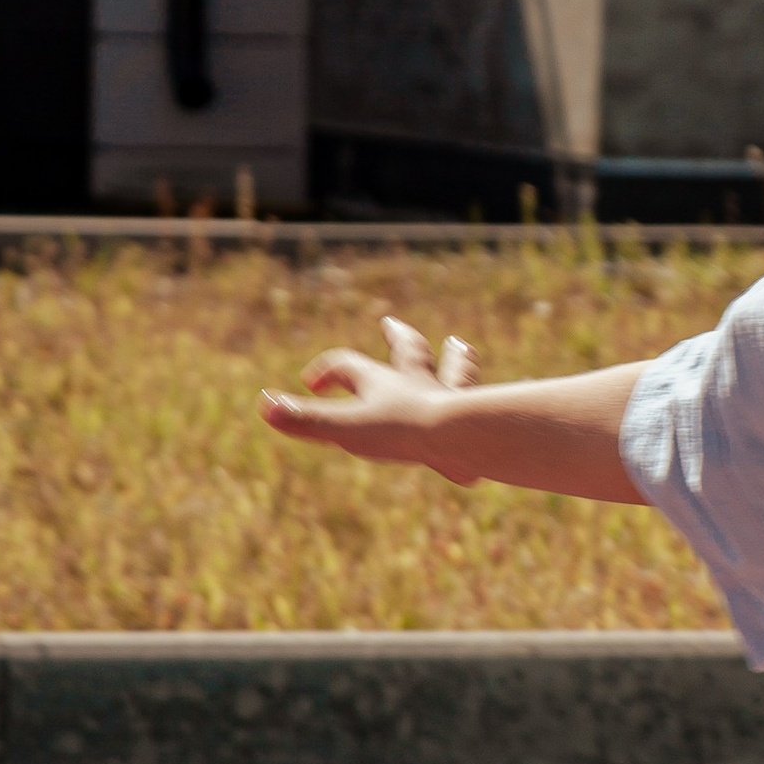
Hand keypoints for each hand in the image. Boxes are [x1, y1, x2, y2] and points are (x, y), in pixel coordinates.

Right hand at [260, 318, 482, 480]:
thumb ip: (308, 419)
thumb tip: (265, 405)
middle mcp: (420, 384)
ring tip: (458, 345)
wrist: (464, 440)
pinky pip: (485, 411)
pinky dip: (488, 404)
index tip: (311, 384)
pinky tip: (498, 404)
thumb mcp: (348, 427)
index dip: (327, 371)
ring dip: (455, 358)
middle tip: (392, 323)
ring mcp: (453, 401)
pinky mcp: (479, 426)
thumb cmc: (405, 431)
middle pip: (408, 353)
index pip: (348, 365)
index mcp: (385, 382)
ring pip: (455, 371)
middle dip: (397, 339)